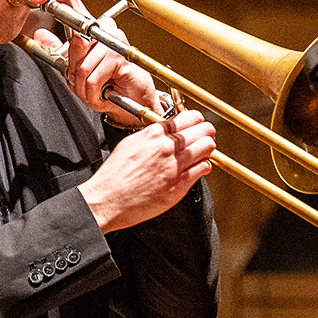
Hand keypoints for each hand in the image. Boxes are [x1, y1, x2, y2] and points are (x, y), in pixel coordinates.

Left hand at [28, 0, 159, 122]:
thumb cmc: (109, 84)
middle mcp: (103, 28)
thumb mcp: (76, 68)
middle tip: (81, 82)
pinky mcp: (119, 57)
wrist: (132, 101)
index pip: (70, 0)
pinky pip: (93, 77)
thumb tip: (39, 33)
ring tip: (94, 90)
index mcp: (90, 27)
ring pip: (82, 65)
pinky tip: (102, 92)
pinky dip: (93, 91)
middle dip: (72, 70)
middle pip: (74, 41)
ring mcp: (113, 41)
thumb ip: (59, 50)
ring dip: (83, 85)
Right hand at [80, 109, 216, 231]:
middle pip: (202, 130)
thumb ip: (151, 136)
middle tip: (207, 134)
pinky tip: (200, 166)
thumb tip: (166, 132)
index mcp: (153, 134)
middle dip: (207, 131)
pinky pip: (203, 168)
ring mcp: (175, 165)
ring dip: (209, 147)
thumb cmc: (115, 176)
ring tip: (206, 150)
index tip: (199, 122)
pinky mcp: (180, 184)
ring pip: (207, 147)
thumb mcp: (130, 144)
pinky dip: (205, 165)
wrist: (108, 199)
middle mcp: (166, 147)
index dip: (196, 119)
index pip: (186, 117)